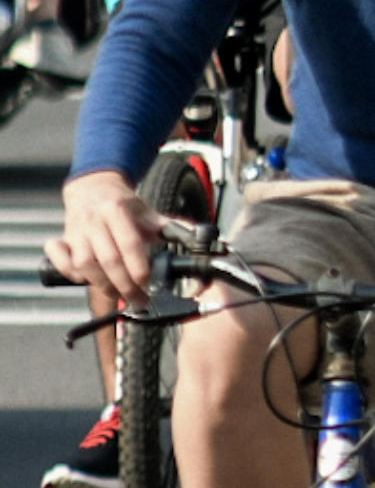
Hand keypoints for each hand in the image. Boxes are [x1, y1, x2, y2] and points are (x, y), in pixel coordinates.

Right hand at [48, 170, 159, 308]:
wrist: (93, 188)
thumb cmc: (124, 205)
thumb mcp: (148, 212)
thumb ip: (172, 227)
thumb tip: (199, 239)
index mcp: (118, 210)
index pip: (130, 243)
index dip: (139, 267)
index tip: (148, 284)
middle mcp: (94, 220)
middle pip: (108, 259)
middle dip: (124, 284)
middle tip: (138, 299)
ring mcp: (75, 230)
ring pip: (84, 264)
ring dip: (101, 284)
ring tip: (117, 294)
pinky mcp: (62, 239)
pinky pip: (60, 260)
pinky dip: (71, 273)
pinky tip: (86, 280)